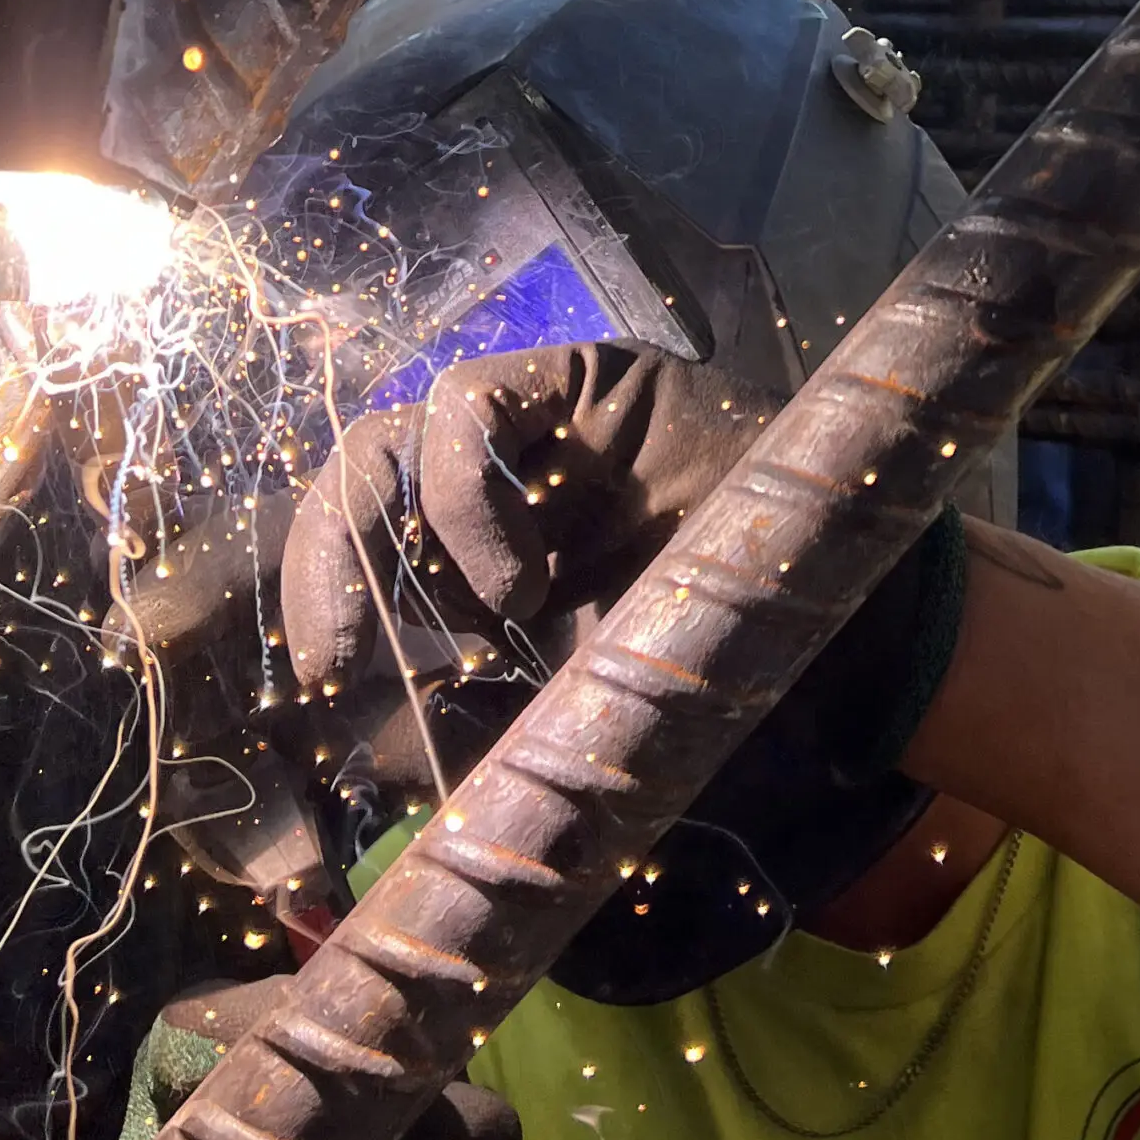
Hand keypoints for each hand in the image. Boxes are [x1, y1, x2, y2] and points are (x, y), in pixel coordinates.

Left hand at [277, 345, 970, 999]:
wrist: (827, 640)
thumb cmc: (693, 689)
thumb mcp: (548, 728)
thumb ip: (449, 734)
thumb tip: (336, 757)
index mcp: (457, 566)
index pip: (344, 549)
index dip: (313, 601)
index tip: (320, 683)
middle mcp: (476, 489)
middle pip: (345, 486)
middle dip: (325, 571)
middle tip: (342, 659)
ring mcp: (520, 431)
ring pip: (387, 438)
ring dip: (398, 536)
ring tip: (478, 619)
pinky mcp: (570, 382)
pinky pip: (464, 402)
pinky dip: (463, 490)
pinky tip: (520, 575)